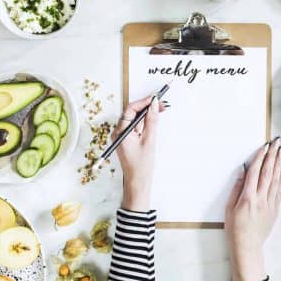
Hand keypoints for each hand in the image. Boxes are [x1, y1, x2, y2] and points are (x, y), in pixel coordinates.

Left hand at [112, 96, 163, 211]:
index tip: (156, 98)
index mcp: (120, 132)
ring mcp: (122, 136)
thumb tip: (154, 105)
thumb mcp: (149, 140)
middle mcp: (118, 132)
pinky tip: (154, 122)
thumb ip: (152, 121)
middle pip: (132, 112)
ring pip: (135, 119)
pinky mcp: (127, 139)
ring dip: (147, 114)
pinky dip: (145, 123)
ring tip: (160, 111)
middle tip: (162, 105)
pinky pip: (136, 126)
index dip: (144, 102)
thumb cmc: (142, 165)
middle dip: (147, 107)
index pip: (130, 109)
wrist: (138, 182)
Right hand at [225, 138, 280, 280]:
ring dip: (279, 163)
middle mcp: (261, 199)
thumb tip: (243, 171)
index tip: (264, 146)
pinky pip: (280, 190)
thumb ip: (237, 188)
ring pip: (276, 179)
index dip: (260, 157)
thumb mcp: (229, 208)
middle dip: (273, 156)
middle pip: (268, 172)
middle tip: (276, 143)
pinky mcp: (275, 209)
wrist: (247, 246)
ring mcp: (270, 204)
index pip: (255, 172)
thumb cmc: (235, 228)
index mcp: (248, 197)